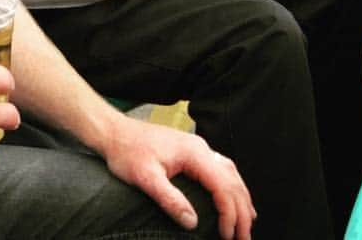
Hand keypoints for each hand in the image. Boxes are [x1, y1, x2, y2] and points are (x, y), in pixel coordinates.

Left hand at [98, 117, 254, 238]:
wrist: (114, 132)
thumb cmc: (127, 151)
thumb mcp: (145, 177)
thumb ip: (170, 199)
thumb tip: (193, 223)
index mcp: (194, 153)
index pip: (222, 186)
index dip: (229, 214)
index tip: (227, 236)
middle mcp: (201, 148)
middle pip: (232, 181)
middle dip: (242, 212)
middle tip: (244, 239)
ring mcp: (198, 149)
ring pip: (231, 174)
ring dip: (241, 200)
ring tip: (247, 224)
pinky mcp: (192, 152)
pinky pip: (222, 170)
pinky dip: (232, 188)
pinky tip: (233, 199)